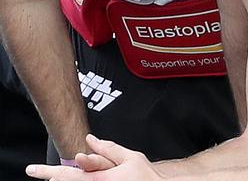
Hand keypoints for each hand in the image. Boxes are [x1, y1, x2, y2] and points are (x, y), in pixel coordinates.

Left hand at [26, 134, 161, 179]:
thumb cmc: (146, 176)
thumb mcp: (130, 157)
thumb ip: (108, 149)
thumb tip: (91, 140)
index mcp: (100, 179)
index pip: (68, 174)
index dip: (47, 172)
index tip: (31, 170)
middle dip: (54, 177)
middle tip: (41, 171)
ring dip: (68, 179)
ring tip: (59, 175)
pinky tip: (76, 176)